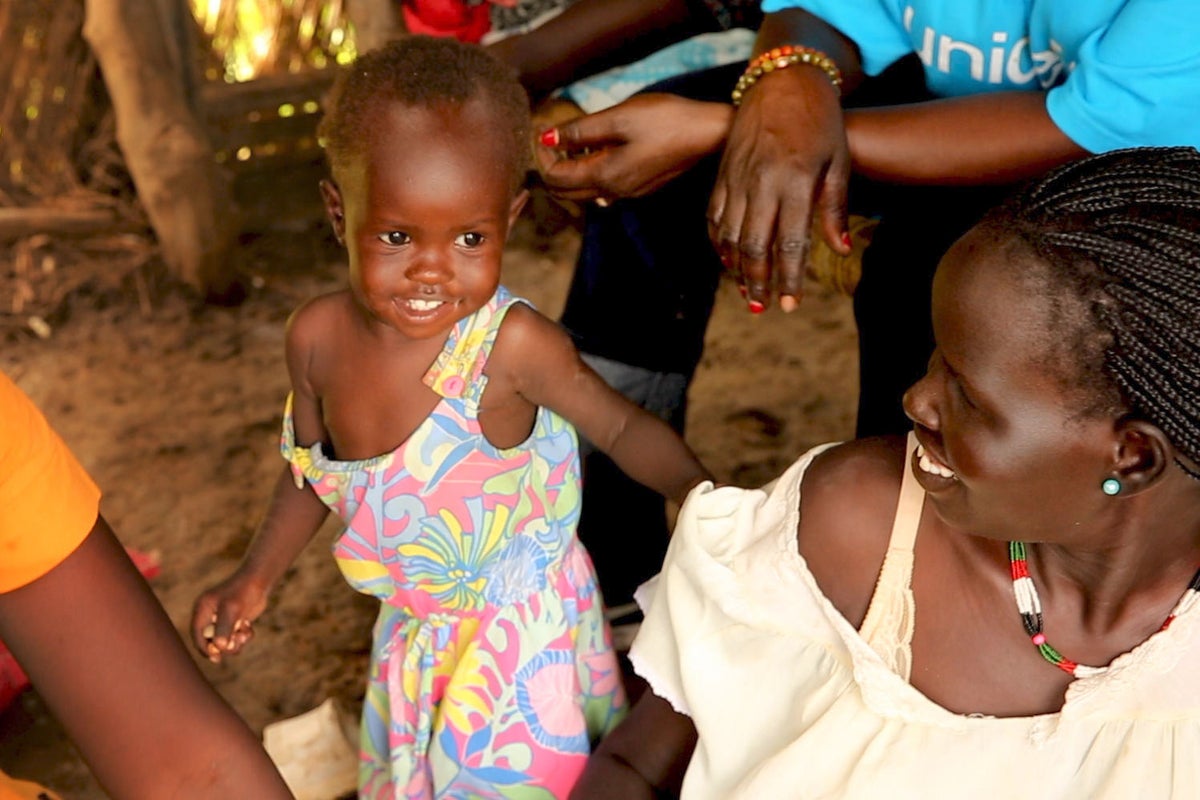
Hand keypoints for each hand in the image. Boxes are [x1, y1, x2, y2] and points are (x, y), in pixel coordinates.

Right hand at [191, 570, 268, 662]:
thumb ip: (224, 628)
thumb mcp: (231, 609)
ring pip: (225, 642)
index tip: (215, 658)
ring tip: (244, 634)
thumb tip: (219, 647)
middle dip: (224, 646)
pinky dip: (243, 637)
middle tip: (235, 646)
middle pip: (211, 641)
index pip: (197, 634)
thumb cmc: (242, 592)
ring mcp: (222, 620)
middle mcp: (209, 616)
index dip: (204, 648)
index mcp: (202, 610)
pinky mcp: (234, 622)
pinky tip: (249, 628)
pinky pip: (235, 638)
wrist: (259, 582)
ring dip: (235, 642)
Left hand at [535, 93, 731, 203]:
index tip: (543, 128)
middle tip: (551, 136)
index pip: (555, 178)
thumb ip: (580, 131)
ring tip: (574, 138)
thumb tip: (546, 137)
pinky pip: (603, 186)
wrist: (707, 132)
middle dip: (550, 166)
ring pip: (583, 191)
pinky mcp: (639, 186)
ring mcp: (628, 193)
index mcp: (605, 176)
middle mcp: (614, 192)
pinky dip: (589, 170)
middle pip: (564, 192)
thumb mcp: (618, 117)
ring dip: (570, 169)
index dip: (542, 155)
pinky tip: (598, 147)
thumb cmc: (666, 120)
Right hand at [708, 66, 851, 311]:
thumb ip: (834, 208)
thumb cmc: (819, 122)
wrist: (782, 81)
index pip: (788, 243)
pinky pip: (714, 216)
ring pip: (729, 236)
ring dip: (736, 269)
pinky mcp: (722, 173)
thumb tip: (840, 251)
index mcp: (793, 182)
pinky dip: (718, 243)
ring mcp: (736, 178)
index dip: (788, 279)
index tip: (789, 305)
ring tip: (747, 293)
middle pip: (753, 246)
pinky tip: (728, 261)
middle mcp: (760, 183)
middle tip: (763, 308)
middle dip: (758, 282)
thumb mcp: (838, 162)